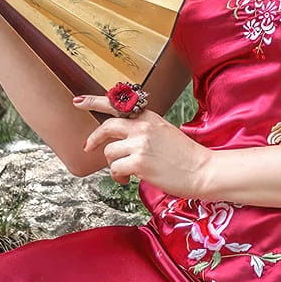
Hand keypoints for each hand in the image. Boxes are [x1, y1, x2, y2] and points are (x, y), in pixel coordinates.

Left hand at [74, 94, 213, 198]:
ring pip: (110, 153)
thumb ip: (143, 130)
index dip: (94, 101)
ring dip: (114, 165)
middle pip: (107, 127)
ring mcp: (140, 144)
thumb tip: (120, 139)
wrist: (203, 170)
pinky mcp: (139, 162)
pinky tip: (128, 181)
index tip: (77, 101)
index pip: (117, 104)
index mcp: (149, 117)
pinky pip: (115, 169)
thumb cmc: (185, 156)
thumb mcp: (164, 132)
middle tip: (88, 147)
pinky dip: (118, 178)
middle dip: (94, 139)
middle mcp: (143, 127)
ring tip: (126, 173)